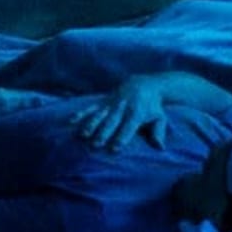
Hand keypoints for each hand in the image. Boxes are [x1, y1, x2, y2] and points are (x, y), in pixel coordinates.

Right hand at [76, 75, 231, 149]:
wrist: (144, 84)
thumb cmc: (153, 106)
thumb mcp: (160, 117)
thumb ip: (159, 132)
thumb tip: (160, 147)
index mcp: (137, 113)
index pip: (129, 126)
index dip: (122, 137)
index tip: (114, 148)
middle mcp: (123, 108)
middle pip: (112, 122)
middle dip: (103, 133)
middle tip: (95, 144)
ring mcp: (111, 104)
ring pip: (99, 115)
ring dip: (90, 125)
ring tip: (83, 135)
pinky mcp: (103, 102)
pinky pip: (90, 107)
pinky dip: (80, 114)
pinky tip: (71, 121)